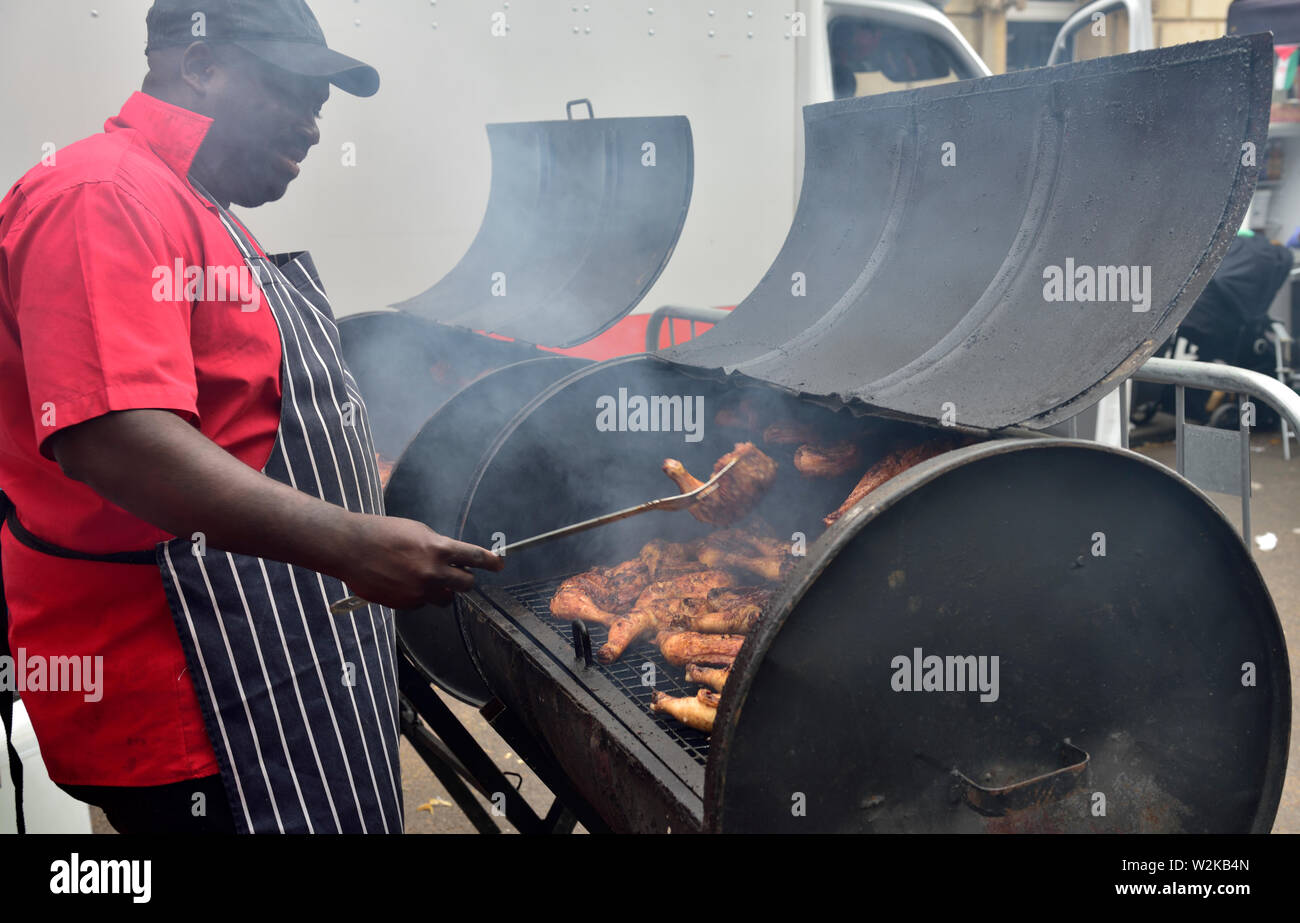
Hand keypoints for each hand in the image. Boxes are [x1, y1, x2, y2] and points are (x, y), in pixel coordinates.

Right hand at [337, 514, 504, 608]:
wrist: (350, 548)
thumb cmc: (382, 533)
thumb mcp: (417, 531)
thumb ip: (438, 546)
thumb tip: (454, 558)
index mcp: (438, 549)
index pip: (474, 557)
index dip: (491, 562)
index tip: (499, 564)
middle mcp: (432, 572)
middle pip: (466, 584)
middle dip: (465, 579)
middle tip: (459, 574)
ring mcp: (419, 590)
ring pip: (445, 598)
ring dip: (443, 590)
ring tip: (427, 578)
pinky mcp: (405, 604)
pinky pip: (422, 603)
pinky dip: (419, 596)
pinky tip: (403, 582)